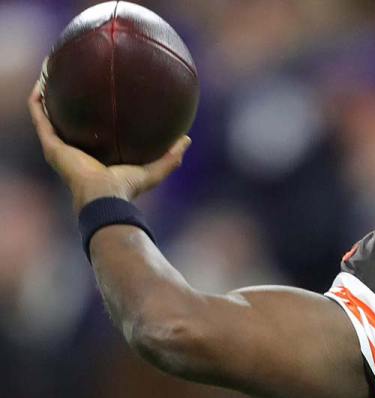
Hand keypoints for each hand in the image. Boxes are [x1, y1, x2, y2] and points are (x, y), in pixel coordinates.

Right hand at [28, 80, 190, 212]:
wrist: (105, 195)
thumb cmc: (127, 188)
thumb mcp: (154, 170)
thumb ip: (171, 156)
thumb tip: (187, 138)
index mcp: (93, 157)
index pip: (89, 135)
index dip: (90, 117)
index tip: (97, 98)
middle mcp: (73, 151)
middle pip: (64, 123)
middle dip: (64, 104)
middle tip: (70, 81)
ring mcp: (58, 148)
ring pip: (45, 116)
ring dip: (45, 96)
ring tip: (48, 74)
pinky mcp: (50, 145)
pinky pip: (39, 117)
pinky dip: (37, 100)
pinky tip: (42, 82)